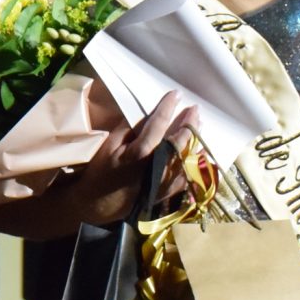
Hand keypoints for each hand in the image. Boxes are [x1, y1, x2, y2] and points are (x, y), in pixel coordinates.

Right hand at [59, 89, 197, 225]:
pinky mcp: (169, 192)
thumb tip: (146, 113)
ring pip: (188, 157)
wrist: (99, 205)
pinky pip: (188, 175)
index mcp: (140, 152)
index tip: (175, 94)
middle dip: (189, 122)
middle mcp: (157, 166)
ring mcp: (166, 181)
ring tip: (200, 126)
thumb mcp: (109, 145)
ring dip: (195, 140)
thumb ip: (128, 129)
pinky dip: (194, 162)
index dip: (168, 107)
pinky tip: (198, 153)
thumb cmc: (102, 172)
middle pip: (180, 140)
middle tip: (195, 108)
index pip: (159, 123)